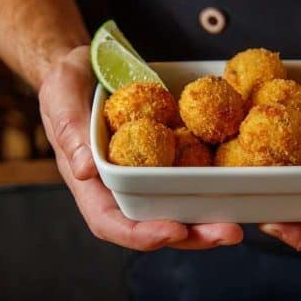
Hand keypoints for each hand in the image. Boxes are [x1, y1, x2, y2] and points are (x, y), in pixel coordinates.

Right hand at [39, 46, 242, 250]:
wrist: (90, 64)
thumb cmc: (66, 82)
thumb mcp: (60, 97)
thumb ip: (70, 130)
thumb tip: (83, 171)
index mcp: (90, 183)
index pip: (111, 222)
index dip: (142, 234)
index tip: (174, 231)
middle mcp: (120, 187)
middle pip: (153, 225)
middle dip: (191, 236)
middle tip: (229, 234)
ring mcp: (145, 174)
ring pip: (176, 208)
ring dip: (207, 220)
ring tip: (239, 223)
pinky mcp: (166, 157)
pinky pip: (188, 177)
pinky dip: (212, 187)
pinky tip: (239, 186)